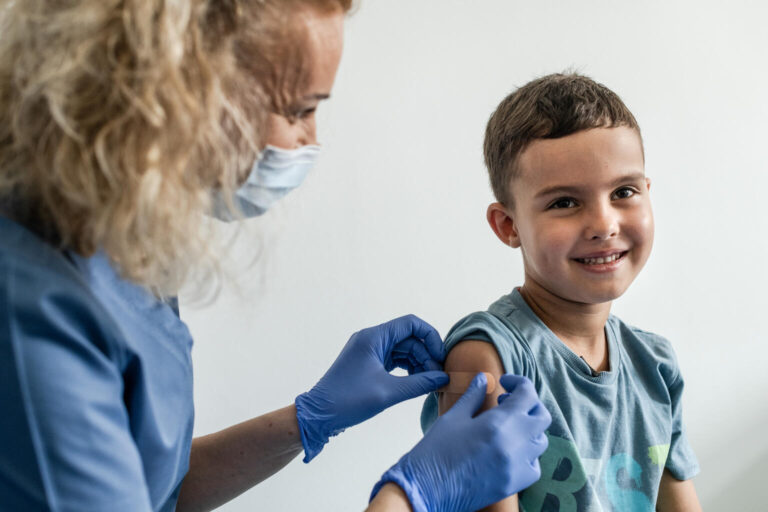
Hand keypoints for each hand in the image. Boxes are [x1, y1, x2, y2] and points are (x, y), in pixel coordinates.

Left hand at [295, 315, 448, 461]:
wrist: (319, 415)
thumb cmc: (348, 401)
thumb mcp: (388, 393)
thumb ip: (419, 383)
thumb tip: (443, 379)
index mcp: (373, 337)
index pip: (411, 324)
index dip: (430, 337)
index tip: (440, 358)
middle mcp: (372, 339)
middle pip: (409, 338)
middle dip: (426, 355)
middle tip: (438, 378)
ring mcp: (369, 351)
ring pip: (403, 350)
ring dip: (418, 364)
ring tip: (429, 383)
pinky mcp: (369, 364)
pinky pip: (394, 360)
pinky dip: (408, 370)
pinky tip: (417, 383)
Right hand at [370, 373, 550, 511]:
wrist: (427, 489)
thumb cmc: (436, 451)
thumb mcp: (454, 417)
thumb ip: (473, 396)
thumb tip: (483, 379)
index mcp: (499, 422)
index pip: (528, 394)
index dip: (519, 383)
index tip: (505, 383)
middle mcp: (515, 443)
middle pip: (541, 416)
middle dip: (528, 405)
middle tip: (506, 403)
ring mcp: (518, 466)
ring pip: (541, 441)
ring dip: (528, 428)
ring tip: (507, 426)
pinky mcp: (515, 483)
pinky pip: (535, 465)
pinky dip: (528, 454)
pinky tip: (509, 450)